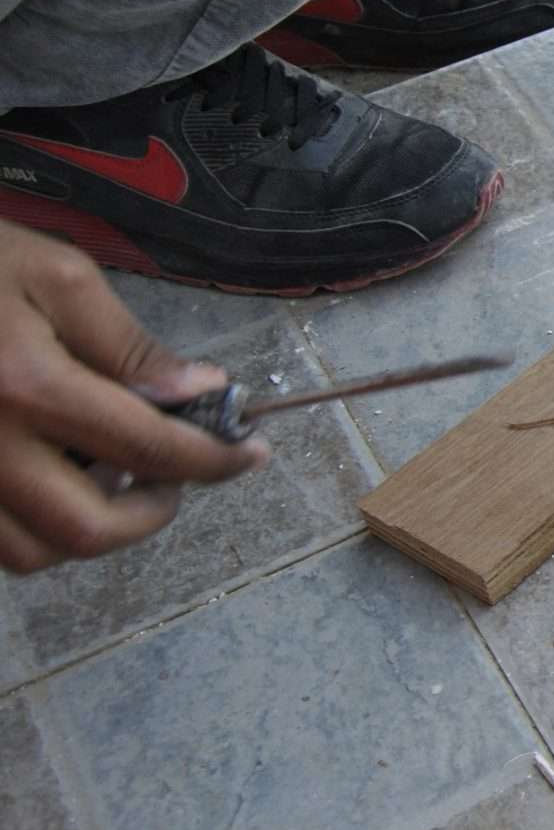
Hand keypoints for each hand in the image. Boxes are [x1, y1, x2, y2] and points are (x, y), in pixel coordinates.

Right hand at [0, 222, 265, 574]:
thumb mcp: (58, 277)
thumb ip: (128, 344)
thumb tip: (196, 394)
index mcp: (27, 389)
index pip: (146, 449)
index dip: (213, 460)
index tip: (250, 454)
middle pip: (84, 530)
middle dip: (148, 515)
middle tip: (174, 477)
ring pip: (30, 552)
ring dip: (87, 528)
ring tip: (111, 475)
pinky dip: (33, 526)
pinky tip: (54, 475)